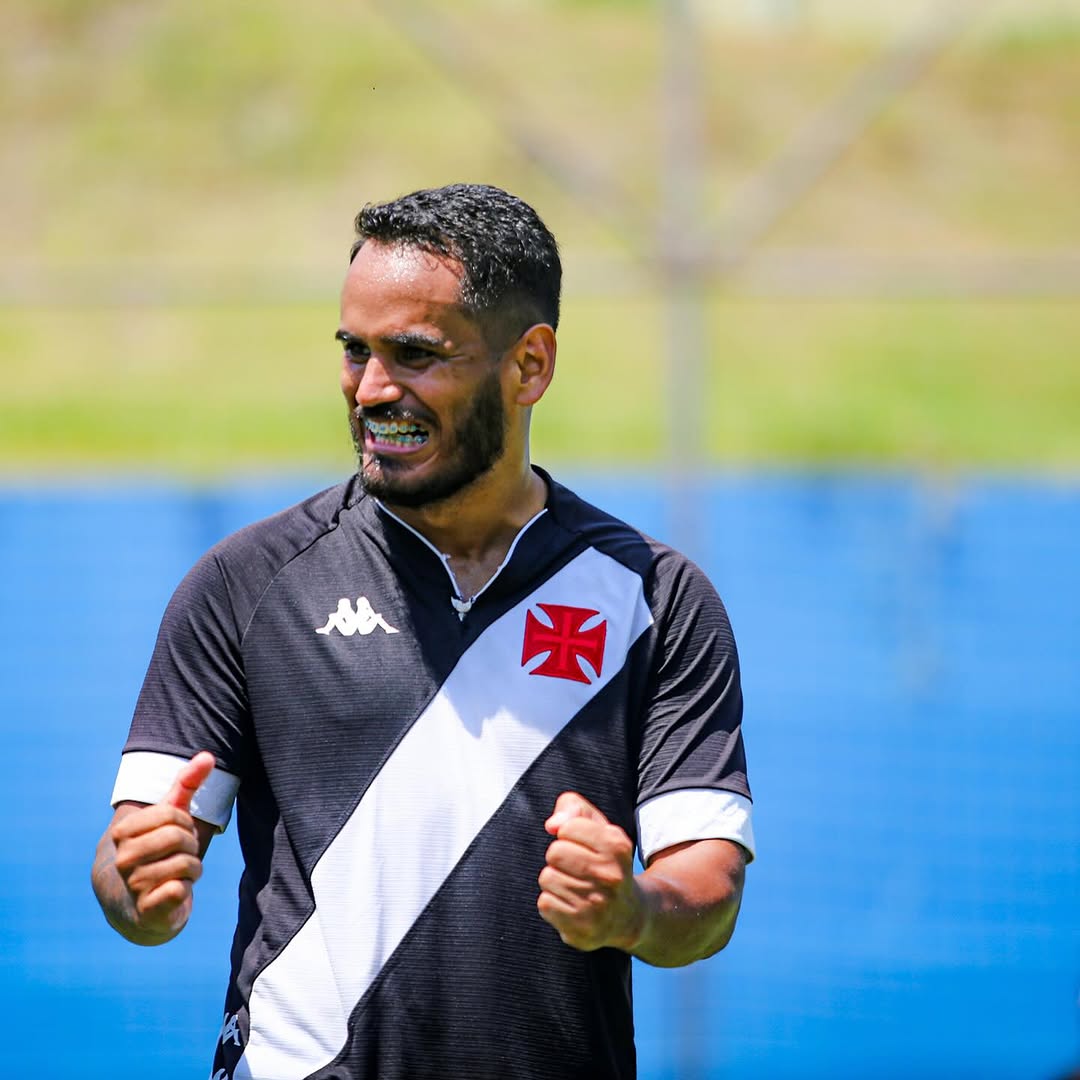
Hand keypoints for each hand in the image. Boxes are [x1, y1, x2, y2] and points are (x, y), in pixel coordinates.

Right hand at [109, 751, 214, 940]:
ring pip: (185, 863)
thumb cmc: (160, 851)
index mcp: (123, 832)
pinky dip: (185, 888)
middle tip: (181, 854)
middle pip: (179, 837)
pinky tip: (175, 891)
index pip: (173, 814)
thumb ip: (187, 784)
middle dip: (190, 845)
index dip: (184, 824)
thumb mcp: (171, 815)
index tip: (176, 834)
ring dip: (192, 868)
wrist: (142, 902)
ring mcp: (132, 886)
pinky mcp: (146, 911)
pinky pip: (178, 890)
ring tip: (179, 873)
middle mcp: (122, 859)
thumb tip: (208, 755)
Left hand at [537, 792, 643, 952]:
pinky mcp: (582, 929)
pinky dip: (553, 904)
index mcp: (616, 845)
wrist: (629, 916)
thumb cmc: (606, 863)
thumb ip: (573, 807)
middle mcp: (611, 876)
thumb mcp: (599, 827)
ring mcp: (597, 905)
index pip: (567, 828)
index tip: (582, 845)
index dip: (568, 835)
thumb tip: (552, 825)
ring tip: (575, 888)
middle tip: (576, 868)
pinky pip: (545, 904)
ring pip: (547, 878)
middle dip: (559, 858)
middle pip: (554, 853)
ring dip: (555, 881)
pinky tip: (571, 906)